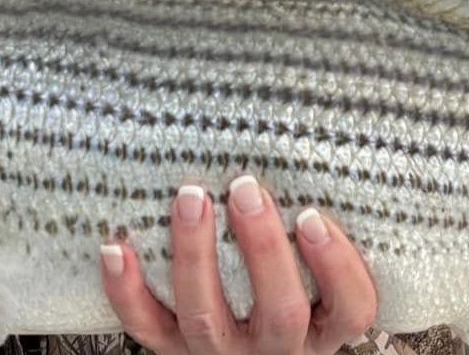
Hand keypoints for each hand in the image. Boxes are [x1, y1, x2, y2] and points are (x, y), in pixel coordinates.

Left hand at [101, 175, 376, 354]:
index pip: (350, 309)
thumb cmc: (286, 282)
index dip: (336, 266)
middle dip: (263, 248)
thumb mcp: (313, 269)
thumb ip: (315, 228)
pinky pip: (147, 327)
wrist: (240, 343)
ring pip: (206, 317)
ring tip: (191, 197)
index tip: (312, 216)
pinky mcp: (174, 350)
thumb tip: (306, 135)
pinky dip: (126, 290)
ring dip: (195, 255)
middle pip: (280, 312)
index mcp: (322, 327)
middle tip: (246, 188)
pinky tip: (117, 248)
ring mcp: (222, 352)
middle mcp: (275, 348)